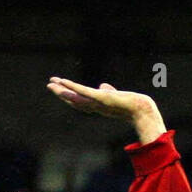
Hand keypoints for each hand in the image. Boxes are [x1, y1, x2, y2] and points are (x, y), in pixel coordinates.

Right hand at [47, 78, 164, 140]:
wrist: (141, 109)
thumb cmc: (132, 104)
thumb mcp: (116, 96)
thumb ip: (108, 92)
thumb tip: (103, 86)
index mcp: (99, 106)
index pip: (82, 102)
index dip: (71, 96)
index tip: (61, 89)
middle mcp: (96, 107)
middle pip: (75, 101)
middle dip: (62, 93)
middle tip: (50, 86)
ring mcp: (97, 103)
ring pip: (76, 97)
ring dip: (63, 90)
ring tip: (51, 84)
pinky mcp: (100, 98)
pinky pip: (83, 92)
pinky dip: (73, 87)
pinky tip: (64, 82)